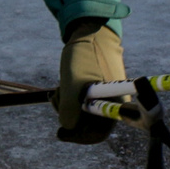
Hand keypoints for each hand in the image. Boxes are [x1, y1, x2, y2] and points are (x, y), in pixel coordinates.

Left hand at [54, 23, 126, 145]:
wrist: (91, 31)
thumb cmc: (85, 55)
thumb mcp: (71, 83)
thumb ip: (69, 109)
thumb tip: (66, 130)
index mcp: (114, 104)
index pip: (98, 134)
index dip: (79, 137)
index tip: (60, 132)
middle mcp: (113, 103)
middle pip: (88, 126)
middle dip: (68, 116)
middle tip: (55, 101)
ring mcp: (105, 97)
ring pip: (81, 114)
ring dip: (66, 105)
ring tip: (59, 88)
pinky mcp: (97, 91)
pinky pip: (80, 103)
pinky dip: (68, 99)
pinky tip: (61, 87)